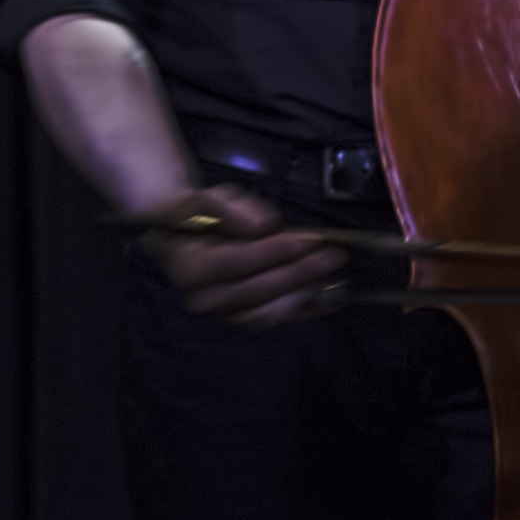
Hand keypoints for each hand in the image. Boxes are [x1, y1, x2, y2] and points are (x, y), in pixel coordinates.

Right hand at [141, 183, 346, 329]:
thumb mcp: (210, 199)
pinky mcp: (241, 320)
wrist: (185, 239)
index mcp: (190, 268)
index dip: (277, 251)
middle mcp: (204, 299)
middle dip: (299, 273)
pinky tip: (333, 299)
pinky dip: (305, 311)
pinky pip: (276, 320)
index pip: (241, 262)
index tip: (311, 239)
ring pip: (268, 312)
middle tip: (333, 255)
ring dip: (304, 295)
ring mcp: (223, 314)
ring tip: (333, 275)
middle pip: (258, 290)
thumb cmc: (199, 215)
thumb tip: (263, 226)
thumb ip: (232, 210)